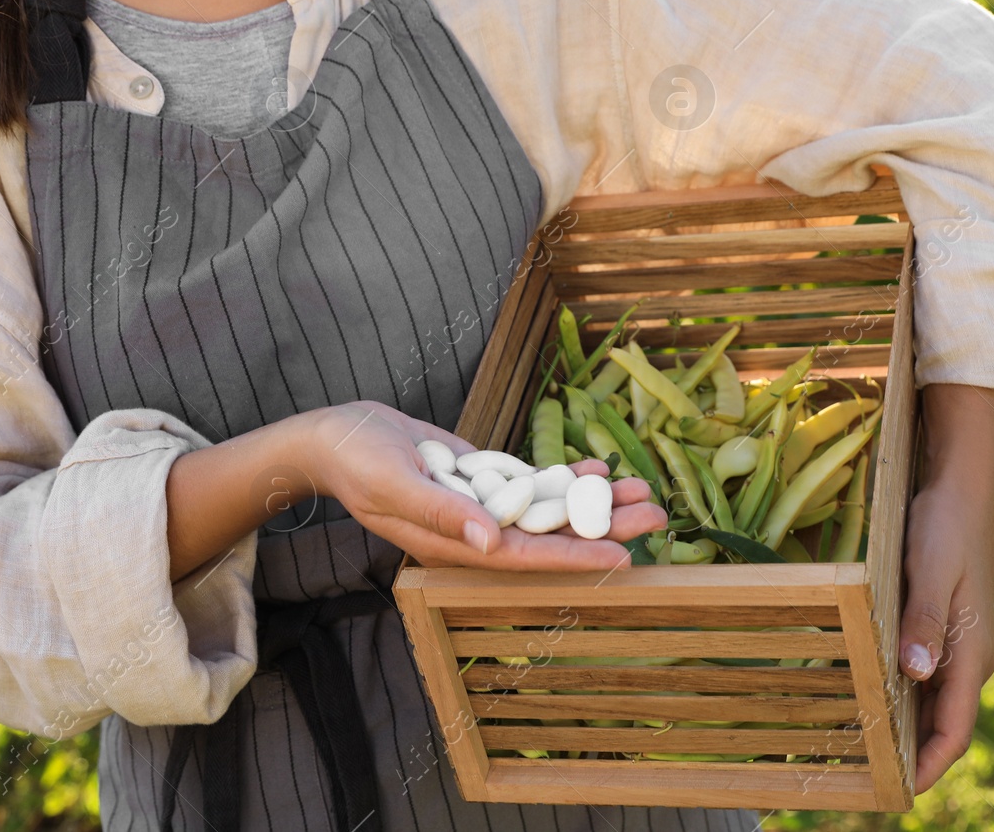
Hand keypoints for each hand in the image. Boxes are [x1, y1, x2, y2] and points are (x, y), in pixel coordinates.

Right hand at [301, 400, 666, 571]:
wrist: (337, 435)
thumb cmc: (356, 462)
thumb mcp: (394, 484)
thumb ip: (442, 515)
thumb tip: (489, 543)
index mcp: (454, 546)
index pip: (524, 558)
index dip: (574, 557)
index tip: (622, 558)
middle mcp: (475, 533)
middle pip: (551, 534)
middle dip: (604, 526)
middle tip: (656, 514)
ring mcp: (482, 505)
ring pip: (550, 508)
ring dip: (595, 500)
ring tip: (644, 489)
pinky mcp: (483, 479)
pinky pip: (533, 483)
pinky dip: (565, 476)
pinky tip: (600, 467)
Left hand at [901, 384, 993, 790]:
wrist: (960, 485)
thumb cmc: (945, 527)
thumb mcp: (930, 573)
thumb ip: (924, 624)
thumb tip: (916, 675)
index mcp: (972, 654)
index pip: (955, 729)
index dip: (930, 764)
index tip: (901, 789)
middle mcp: (968, 656)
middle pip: (943, 723)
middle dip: (914, 755)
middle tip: (871, 777)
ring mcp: (957, 642)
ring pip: (932, 700)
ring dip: (905, 727)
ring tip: (866, 748)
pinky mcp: (942, 625)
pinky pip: (923, 674)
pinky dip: (901, 694)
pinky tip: (871, 694)